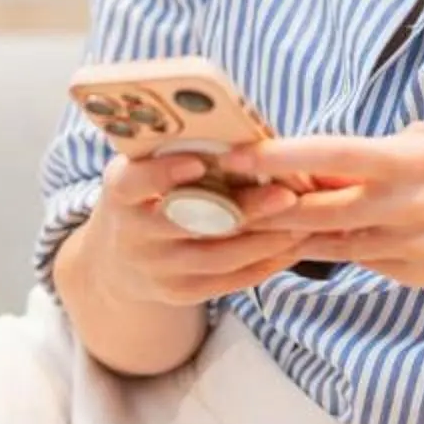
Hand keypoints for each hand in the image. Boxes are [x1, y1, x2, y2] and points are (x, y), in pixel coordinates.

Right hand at [88, 148, 367, 305]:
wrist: (119, 258)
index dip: (162, 175)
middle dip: (242, 209)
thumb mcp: (145, 165)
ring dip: (265, 240)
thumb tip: (242, 131)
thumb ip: (179, 149)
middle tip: (286, 194)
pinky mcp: (181, 292)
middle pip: (189, 223)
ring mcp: (157, 269)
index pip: (133, 183)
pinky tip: (293, 246)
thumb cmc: (148, 191)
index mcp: (120, 193)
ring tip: (303, 221)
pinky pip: (229, 282)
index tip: (197, 163)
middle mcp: (133, 235)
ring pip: (217, 257)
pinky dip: (265, 264)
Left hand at [220, 122, 423, 288]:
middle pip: (314, 212)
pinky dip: (340, 246)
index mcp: (409, 162)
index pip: (328, 158)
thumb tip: (330, 158)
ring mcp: (409, 249)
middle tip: (225, 198)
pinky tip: (318, 236)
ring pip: (330, 244)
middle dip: (266, 207)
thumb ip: (381, 149)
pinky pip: (363, 260)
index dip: (277, 159)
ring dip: (292, 233)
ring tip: (255, 221)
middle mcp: (404, 208)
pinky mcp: (414, 275)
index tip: (237, 156)